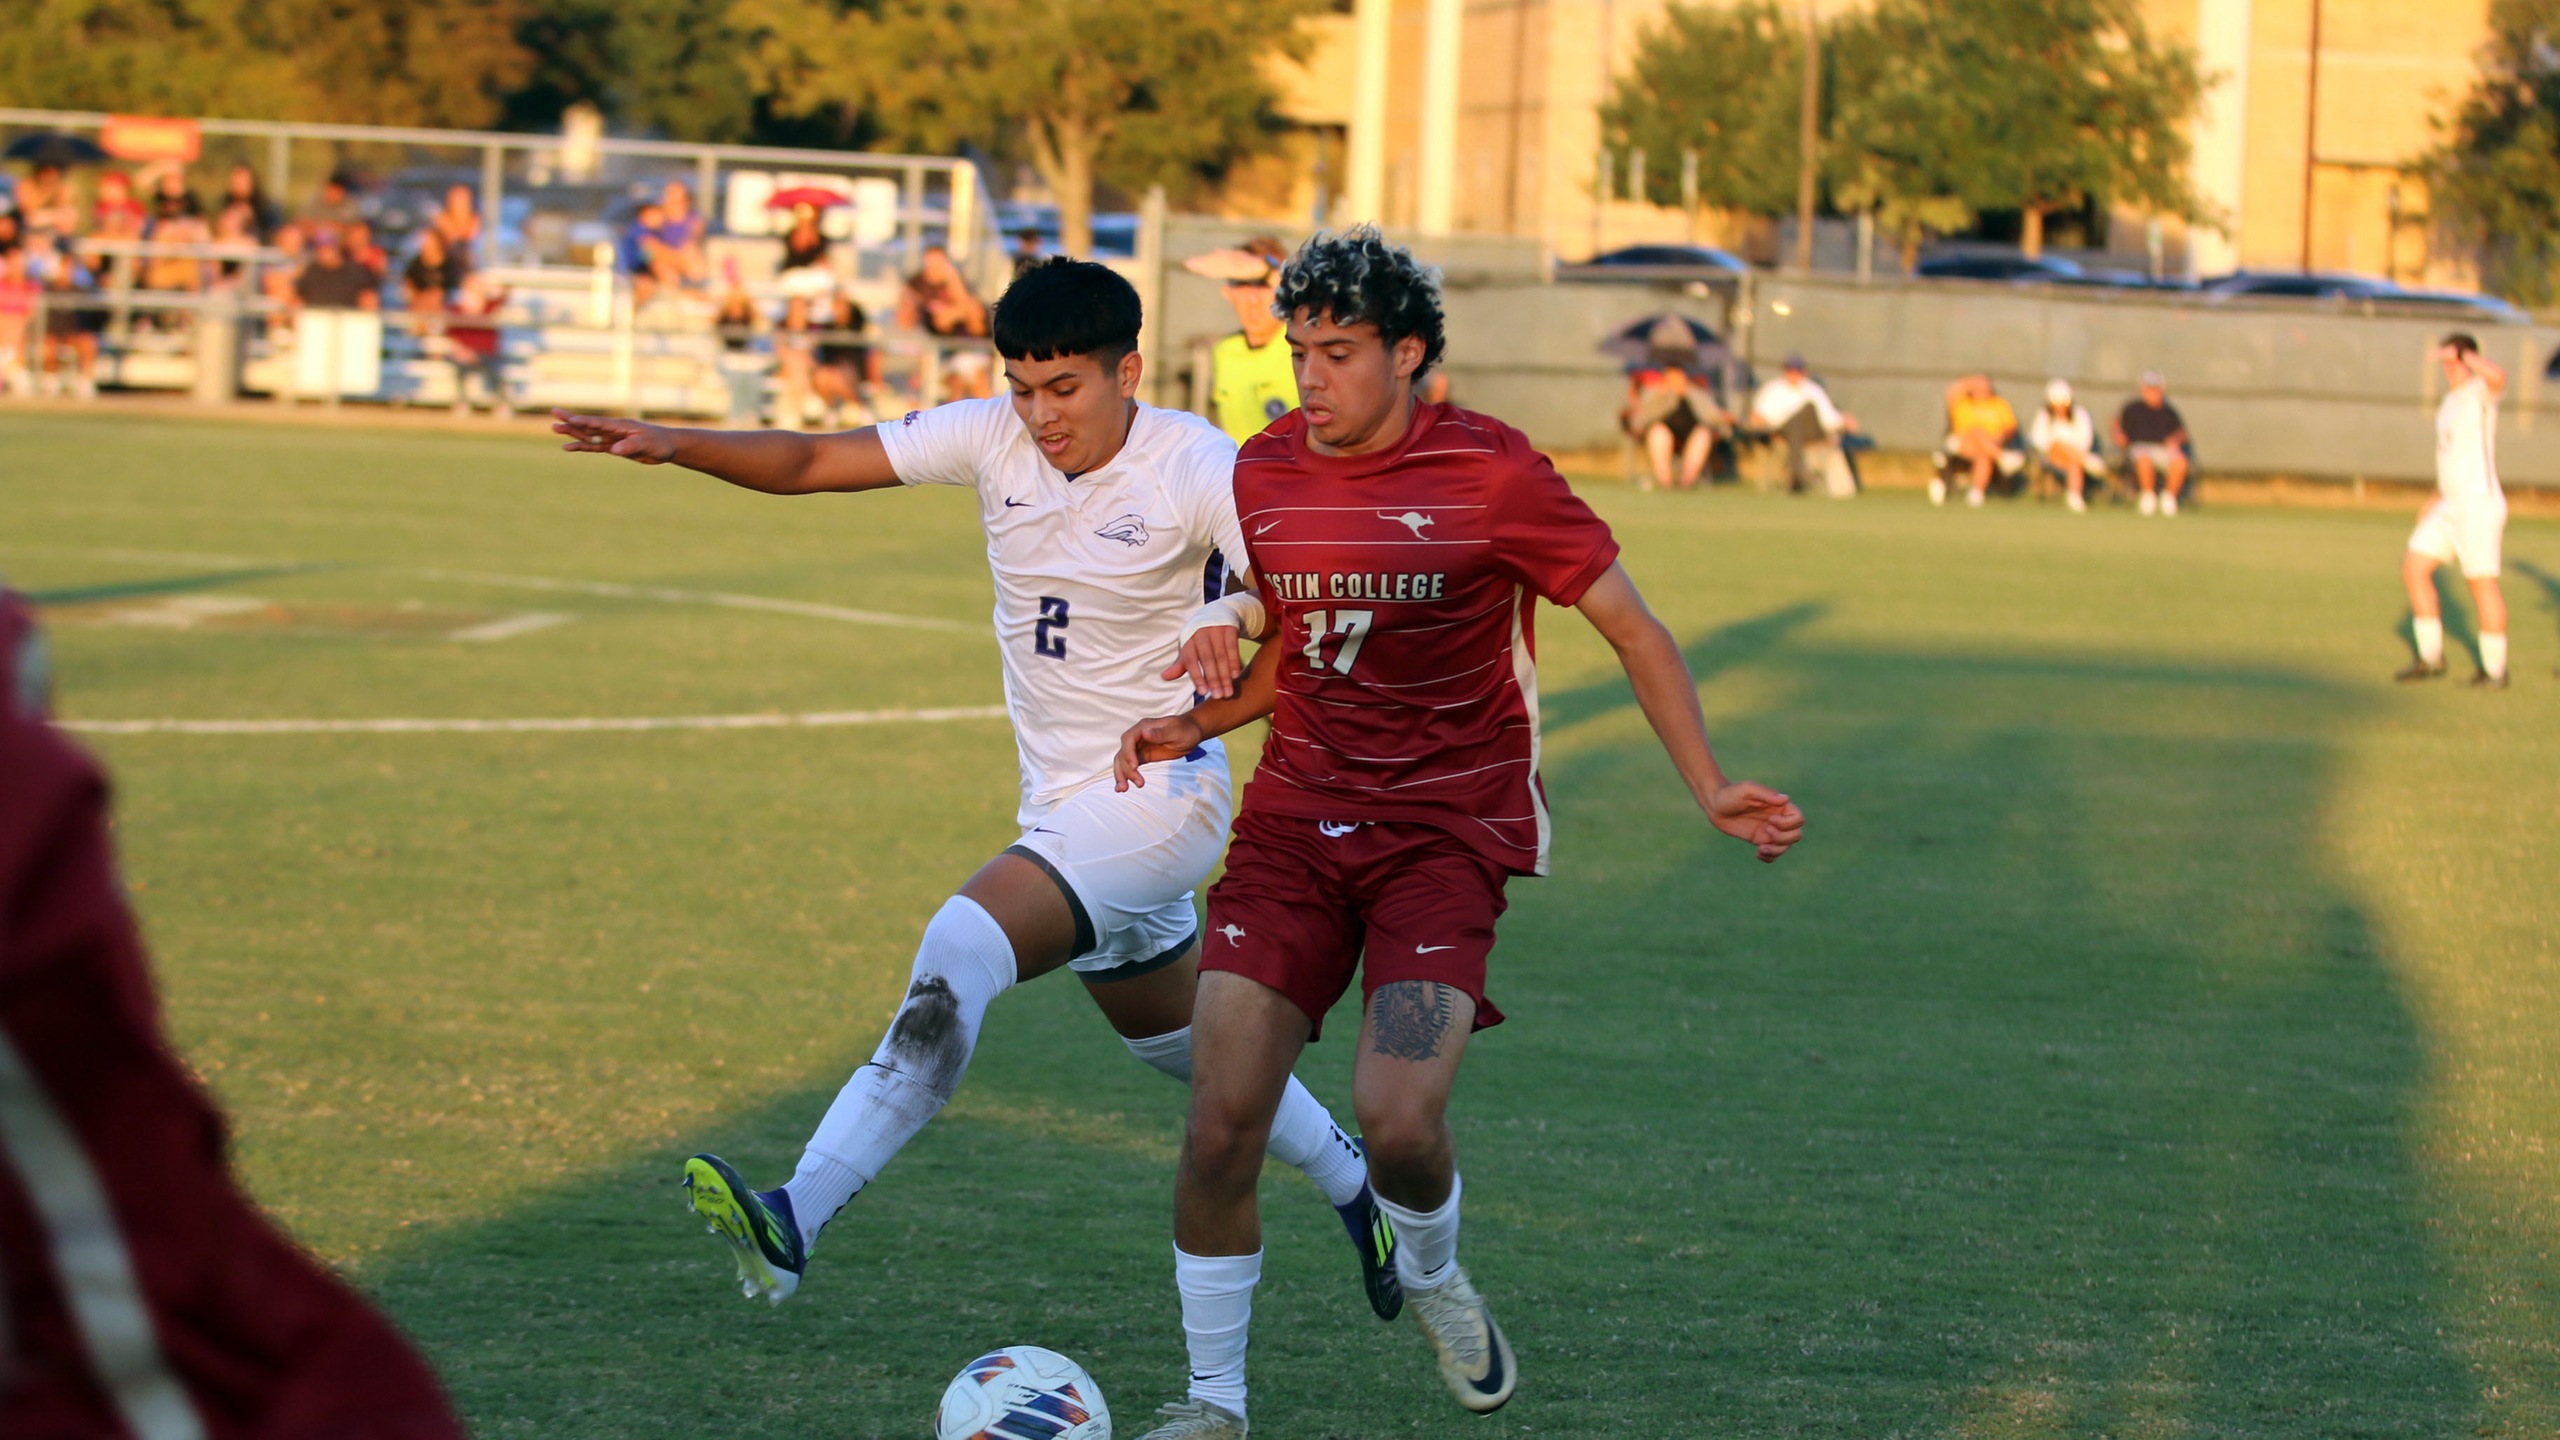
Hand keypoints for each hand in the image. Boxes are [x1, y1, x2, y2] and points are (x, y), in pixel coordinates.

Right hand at [552, 409, 675, 463]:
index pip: (598, 423)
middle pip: (588, 425)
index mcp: (621, 426)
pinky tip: (568, 447)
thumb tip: (614, 450)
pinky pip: (594, 446)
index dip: (584, 421)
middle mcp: (613, 430)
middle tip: (554, 415)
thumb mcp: (646, 444)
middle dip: (571, 421)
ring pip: (588, 435)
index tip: (569, 419)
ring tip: (555, 429)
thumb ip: (630, 446)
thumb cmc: (659, 442)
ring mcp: (612, 438)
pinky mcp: (614, 447)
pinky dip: (582, 446)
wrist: (667, 447)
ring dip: (573, 433)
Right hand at [1115, 713, 1205, 790]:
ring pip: (1123, 761)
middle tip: (1137, 782)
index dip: (1128, 753)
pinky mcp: (1142, 756)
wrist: (1192, 733)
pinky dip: (1126, 775)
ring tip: (1123, 789)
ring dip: (1122, 774)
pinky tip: (1123, 786)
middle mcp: (1138, 737)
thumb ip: (1160, 733)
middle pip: (1123, 752)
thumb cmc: (1185, 729)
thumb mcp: (1176, 731)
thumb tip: (1144, 733)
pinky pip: (1130, 766)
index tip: (1135, 766)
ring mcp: (1139, 747)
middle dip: (1125, 768)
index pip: (1129, 739)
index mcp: (1143, 727)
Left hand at [1161, 624, 1244, 697]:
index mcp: (1188, 638)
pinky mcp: (1229, 627)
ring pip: (1221, 656)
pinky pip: (1233, 647)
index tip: (1203, 693)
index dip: (1197, 677)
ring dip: (1225, 675)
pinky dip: (1234, 662)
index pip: (1190, 660)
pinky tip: (1235, 676)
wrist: (1218, 612)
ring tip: (1228, 692)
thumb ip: (1180, 664)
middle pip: (1207, 659)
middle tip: (1219, 696)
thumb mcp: (1189, 647)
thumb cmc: (1200, 637)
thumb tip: (1164, 677)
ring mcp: (1216, 629)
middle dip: (1213, 679)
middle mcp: (1201, 632)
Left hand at [1706, 781, 1803, 862]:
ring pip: (1786, 846)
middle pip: (1796, 835)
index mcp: (1778, 806)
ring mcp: (1769, 831)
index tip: (1770, 820)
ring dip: (1777, 851)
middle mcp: (1777, 819)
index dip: (1789, 824)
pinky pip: (1774, 853)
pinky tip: (1758, 853)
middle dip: (1783, 839)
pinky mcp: (1759, 840)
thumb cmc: (1730, 793)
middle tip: (1765, 832)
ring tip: (1761, 849)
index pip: (1798, 818)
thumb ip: (1766, 794)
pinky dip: (1770, 857)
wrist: (1715, 804)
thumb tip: (1786, 799)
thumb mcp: (1747, 790)